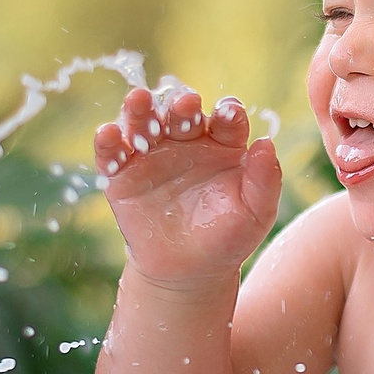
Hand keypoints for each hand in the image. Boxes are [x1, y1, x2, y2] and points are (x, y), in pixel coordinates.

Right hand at [95, 85, 281, 287]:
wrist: (190, 272)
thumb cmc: (229, 238)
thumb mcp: (256, 213)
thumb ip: (265, 180)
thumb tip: (267, 143)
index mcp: (222, 143)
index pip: (226, 118)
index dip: (228, 112)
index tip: (228, 114)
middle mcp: (186, 141)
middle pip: (182, 113)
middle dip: (182, 106)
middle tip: (185, 104)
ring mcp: (152, 155)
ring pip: (144, 123)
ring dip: (140, 110)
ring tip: (138, 101)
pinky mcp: (122, 175)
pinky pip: (112, 153)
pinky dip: (107, 142)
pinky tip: (109, 134)